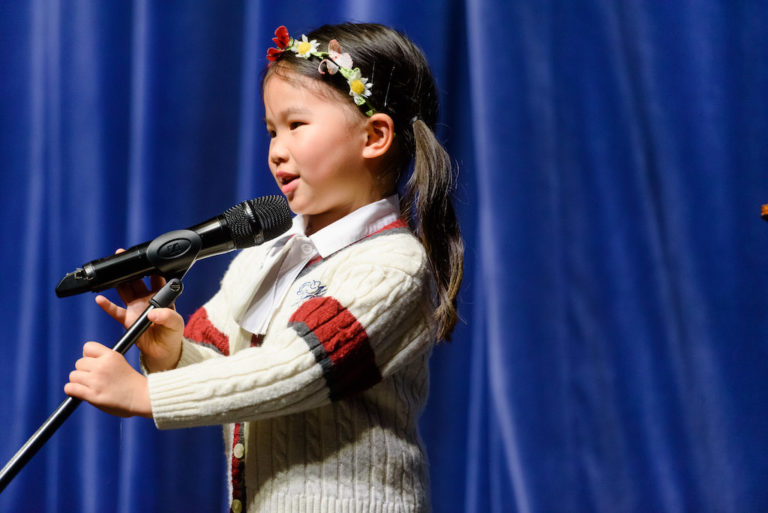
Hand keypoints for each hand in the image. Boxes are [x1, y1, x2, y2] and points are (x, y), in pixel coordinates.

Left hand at [64, 342, 151, 417]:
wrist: (143, 398)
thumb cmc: (132, 383)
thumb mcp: (120, 363)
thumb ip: (104, 361)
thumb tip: (84, 363)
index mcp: (111, 356)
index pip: (88, 347)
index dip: (88, 356)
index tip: (94, 364)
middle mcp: (102, 366)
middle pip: (79, 363)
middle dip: (84, 371)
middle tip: (94, 379)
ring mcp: (96, 380)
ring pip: (73, 375)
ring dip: (78, 382)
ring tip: (89, 387)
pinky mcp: (92, 395)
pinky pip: (70, 388)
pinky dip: (72, 390)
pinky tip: (80, 393)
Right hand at [96, 252, 183, 371]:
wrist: (163, 352)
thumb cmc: (172, 335)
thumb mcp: (175, 324)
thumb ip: (167, 317)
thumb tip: (152, 313)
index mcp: (161, 298)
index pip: (157, 279)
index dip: (152, 269)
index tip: (146, 261)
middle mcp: (147, 299)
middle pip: (137, 281)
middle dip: (131, 269)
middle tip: (123, 258)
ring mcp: (136, 308)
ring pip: (125, 291)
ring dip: (118, 282)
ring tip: (111, 272)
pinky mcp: (127, 319)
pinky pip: (115, 310)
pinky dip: (106, 305)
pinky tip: (100, 299)